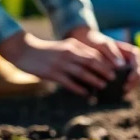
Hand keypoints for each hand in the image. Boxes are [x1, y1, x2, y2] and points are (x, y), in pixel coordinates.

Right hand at [0, 31, 114, 95]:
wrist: (24, 50)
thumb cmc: (48, 51)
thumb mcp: (65, 47)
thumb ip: (79, 53)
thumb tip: (95, 64)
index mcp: (73, 46)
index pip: (94, 54)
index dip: (106, 62)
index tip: (115, 69)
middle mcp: (68, 54)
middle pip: (91, 63)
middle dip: (104, 71)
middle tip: (113, 79)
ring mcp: (60, 64)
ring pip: (82, 73)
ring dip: (94, 81)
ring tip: (103, 86)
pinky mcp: (52, 74)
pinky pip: (69, 83)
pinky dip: (79, 88)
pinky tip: (86, 93)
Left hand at [67, 27, 139, 92]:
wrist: (84, 44)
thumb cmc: (95, 42)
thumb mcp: (103, 44)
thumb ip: (112, 53)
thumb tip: (120, 66)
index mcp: (131, 52)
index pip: (138, 62)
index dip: (137, 71)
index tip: (129, 79)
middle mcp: (130, 62)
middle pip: (137, 74)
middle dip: (133, 83)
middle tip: (124, 90)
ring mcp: (124, 69)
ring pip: (131, 81)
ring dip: (127, 88)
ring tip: (119, 95)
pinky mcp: (116, 76)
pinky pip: (121, 84)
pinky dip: (119, 89)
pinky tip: (112, 94)